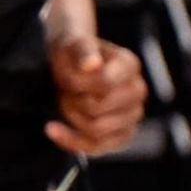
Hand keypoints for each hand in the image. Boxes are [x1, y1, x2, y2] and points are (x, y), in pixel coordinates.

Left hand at [45, 36, 146, 155]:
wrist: (71, 65)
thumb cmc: (72, 52)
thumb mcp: (72, 43)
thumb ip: (83, 50)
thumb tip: (91, 65)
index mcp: (130, 65)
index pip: (105, 83)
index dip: (78, 83)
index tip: (67, 76)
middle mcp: (137, 90)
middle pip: (98, 109)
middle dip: (73, 101)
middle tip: (65, 90)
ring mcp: (133, 114)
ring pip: (96, 131)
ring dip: (72, 117)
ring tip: (66, 102)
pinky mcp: (122, 135)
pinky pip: (98, 148)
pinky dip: (72, 141)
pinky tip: (53, 129)